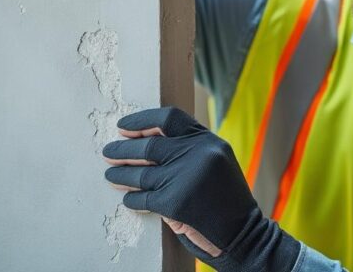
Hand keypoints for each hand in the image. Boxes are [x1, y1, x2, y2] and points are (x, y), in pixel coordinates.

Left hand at [102, 107, 299, 271]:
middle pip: (149, 145)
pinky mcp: (175, 202)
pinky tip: (128, 199)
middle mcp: (198, 154)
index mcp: (208, 141)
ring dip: (122, 174)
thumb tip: (145, 138)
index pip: (169, 118)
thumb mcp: (215, 162)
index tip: (123, 127)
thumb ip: (189, 148)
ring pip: (142, 172)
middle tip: (108, 152)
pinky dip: (132, 199)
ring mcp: (186, 178)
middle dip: (123, 149)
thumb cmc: (225, 199)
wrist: (243, 233)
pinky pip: (143, 198)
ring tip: (111, 175)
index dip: (141, 120)